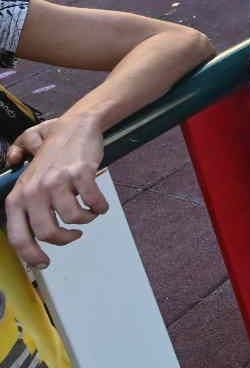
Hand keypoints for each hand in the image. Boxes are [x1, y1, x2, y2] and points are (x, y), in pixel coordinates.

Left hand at [5, 115, 110, 267]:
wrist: (76, 125)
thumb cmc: (53, 147)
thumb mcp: (23, 170)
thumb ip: (15, 170)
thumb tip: (12, 175)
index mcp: (19, 195)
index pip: (19, 236)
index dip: (32, 255)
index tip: (44, 262)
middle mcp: (35, 190)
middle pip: (48, 232)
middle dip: (65, 239)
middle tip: (73, 235)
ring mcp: (57, 181)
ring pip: (73, 219)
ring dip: (85, 220)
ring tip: (88, 213)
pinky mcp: (80, 174)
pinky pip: (93, 202)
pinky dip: (99, 207)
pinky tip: (99, 204)